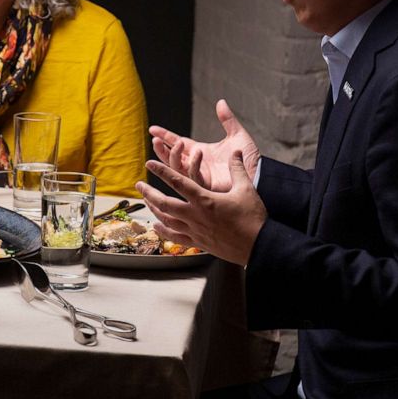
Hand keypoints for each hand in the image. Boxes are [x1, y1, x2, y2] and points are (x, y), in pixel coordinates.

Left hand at [137, 151, 266, 265]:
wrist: (258, 246)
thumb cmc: (252, 218)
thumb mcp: (246, 189)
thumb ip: (237, 169)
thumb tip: (235, 152)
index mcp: (205, 199)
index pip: (178, 181)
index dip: (161, 171)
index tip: (149, 163)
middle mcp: (195, 215)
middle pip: (164, 203)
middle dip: (149, 193)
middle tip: (139, 185)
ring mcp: (195, 230)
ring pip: (167, 220)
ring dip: (154, 210)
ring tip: (146, 201)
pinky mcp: (198, 242)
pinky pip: (175, 237)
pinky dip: (163, 231)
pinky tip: (156, 227)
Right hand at [149, 99, 259, 191]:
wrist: (260, 173)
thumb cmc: (249, 157)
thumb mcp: (237, 135)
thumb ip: (227, 119)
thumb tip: (221, 102)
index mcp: (200, 153)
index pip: (177, 144)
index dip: (164, 136)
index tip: (153, 129)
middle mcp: (196, 165)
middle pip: (171, 158)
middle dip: (161, 149)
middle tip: (156, 140)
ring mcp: (200, 177)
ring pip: (177, 169)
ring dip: (172, 156)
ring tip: (177, 143)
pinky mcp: (206, 186)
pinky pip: (193, 176)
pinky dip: (192, 164)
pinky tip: (196, 152)